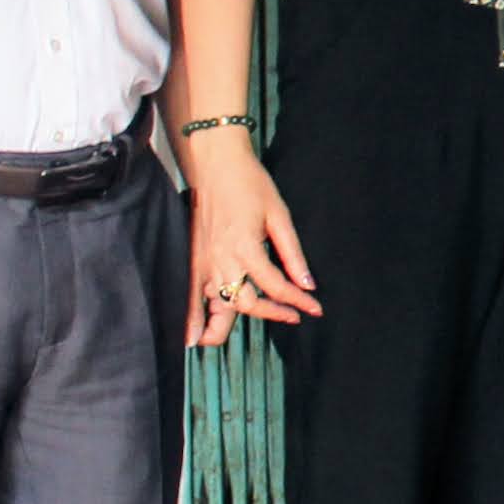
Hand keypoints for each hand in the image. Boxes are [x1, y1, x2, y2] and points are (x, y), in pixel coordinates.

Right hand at [186, 135, 318, 345]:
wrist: (216, 165)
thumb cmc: (251, 185)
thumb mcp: (280, 216)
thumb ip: (293, 254)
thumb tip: (308, 284)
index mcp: (246, 248)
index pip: (276, 287)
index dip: (298, 301)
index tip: (314, 308)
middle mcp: (221, 260)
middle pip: (246, 303)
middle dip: (271, 314)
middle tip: (293, 315)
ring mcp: (203, 262)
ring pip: (216, 306)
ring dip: (228, 325)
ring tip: (243, 332)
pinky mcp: (192, 260)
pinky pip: (189, 297)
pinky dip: (190, 319)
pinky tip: (191, 338)